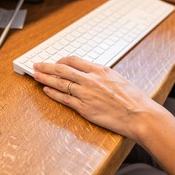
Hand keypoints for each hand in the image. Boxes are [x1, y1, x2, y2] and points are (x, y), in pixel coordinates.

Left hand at [33, 56, 168, 142]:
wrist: (139, 114)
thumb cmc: (132, 98)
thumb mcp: (117, 78)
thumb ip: (101, 74)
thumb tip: (90, 73)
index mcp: (100, 70)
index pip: (73, 60)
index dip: (60, 61)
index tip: (55, 62)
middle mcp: (90, 80)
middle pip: (62, 70)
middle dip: (46, 67)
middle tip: (36, 65)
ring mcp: (86, 94)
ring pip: (60, 84)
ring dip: (45, 79)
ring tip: (36, 75)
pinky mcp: (84, 108)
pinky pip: (64, 99)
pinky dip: (53, 94)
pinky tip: (46, 90)